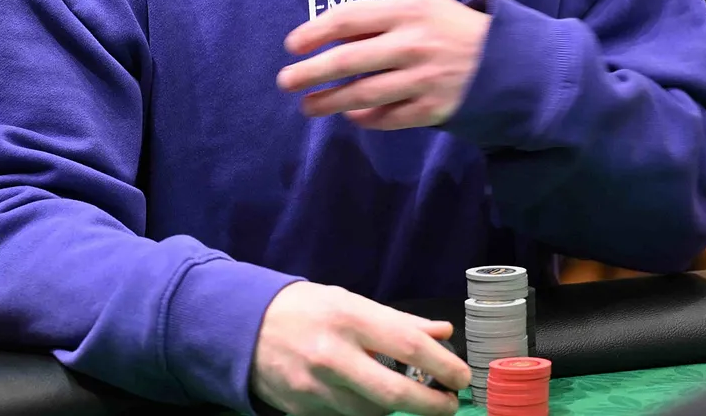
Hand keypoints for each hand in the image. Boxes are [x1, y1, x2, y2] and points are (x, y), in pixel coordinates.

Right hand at [252, 281, 467, 415]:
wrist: (243, 327)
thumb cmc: (307, 309)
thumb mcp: (351, 301)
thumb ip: (398, 321)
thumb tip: (442, 333)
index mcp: (349, 318)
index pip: (408, 346)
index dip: (443, 365)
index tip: (462, 376)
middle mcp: (333, 356)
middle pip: (395, 395)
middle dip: (432, 405)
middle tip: (449, 404)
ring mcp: (316, 389)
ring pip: (373, 414)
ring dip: (397, 409)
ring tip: (404, 395)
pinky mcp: (303, 411)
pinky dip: (366, 412)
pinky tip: (367, 399)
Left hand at [280, 0, 490, 129]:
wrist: (510, 63)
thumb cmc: (455, 29)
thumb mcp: (423, 8)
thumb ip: (382, 20)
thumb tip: (331, 36)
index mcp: (409, 10)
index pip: (348, 18)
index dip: (315, 32)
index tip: (292, 45)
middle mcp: (412, 44)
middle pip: (348, 60)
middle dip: (310, 72)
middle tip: (285, 81)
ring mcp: (423, 80)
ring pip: (363, 94)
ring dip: (329, 102)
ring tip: (307, 106)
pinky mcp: (433, 109)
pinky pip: (388, 118)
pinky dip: (365, 119)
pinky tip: (350, 116)